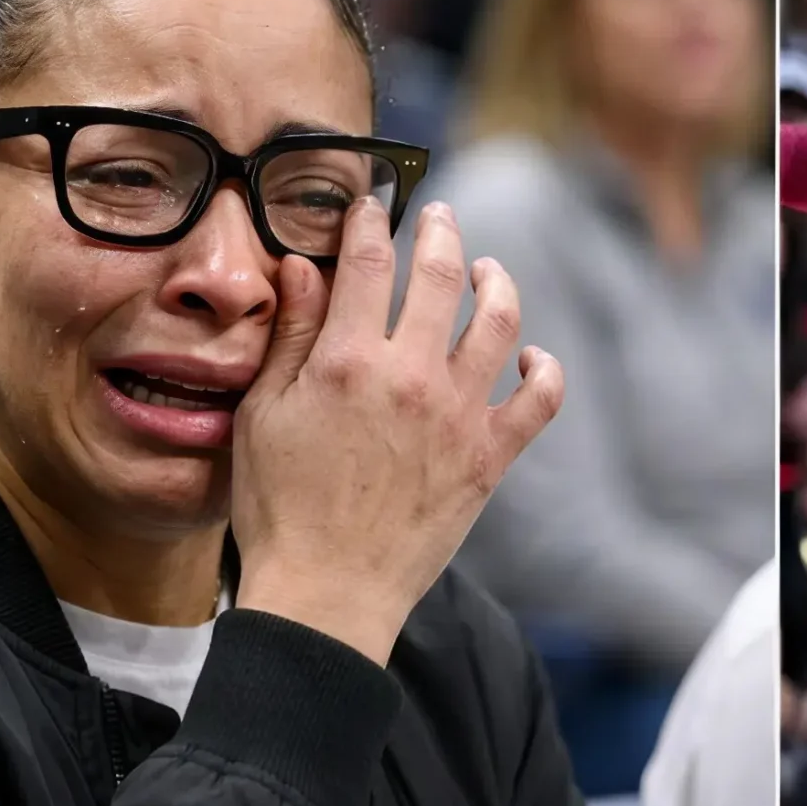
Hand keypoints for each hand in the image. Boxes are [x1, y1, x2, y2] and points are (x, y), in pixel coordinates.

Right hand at [229, 201, 563, 669]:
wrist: (326, 599)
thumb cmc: (280, 510)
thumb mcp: (262, 415)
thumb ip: (290, 336)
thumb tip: (299, 264)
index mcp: (349, 362)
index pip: (367, 261)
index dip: (369, 221)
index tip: (371, 206)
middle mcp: (411, 377)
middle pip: (441, 273)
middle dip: (441, 230)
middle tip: (439, 215)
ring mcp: (458, 415)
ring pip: (500, 320)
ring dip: (498, 282)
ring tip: (486, 270)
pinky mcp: (489, 457)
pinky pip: (540, 399)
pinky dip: (544, 369)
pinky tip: (531, 355)